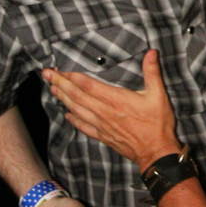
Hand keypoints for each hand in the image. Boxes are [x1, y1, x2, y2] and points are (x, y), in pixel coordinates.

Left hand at [42, 50, 181, 170]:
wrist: (156, 153)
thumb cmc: (157, 124)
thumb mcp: (158, 95)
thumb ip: (152, 72)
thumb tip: (151, 52)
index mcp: (116, 100)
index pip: (88, 86)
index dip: (72, 77)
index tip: (60, 69)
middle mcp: (104, 112)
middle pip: (77, 96)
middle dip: (60, 84)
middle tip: (47, 74)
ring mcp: (102, 125)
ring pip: (77, 110)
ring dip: (63, 98)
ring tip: (52, 89)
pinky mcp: (103, 136)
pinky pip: (83, 126)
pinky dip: (73, 119)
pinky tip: (66, 114)